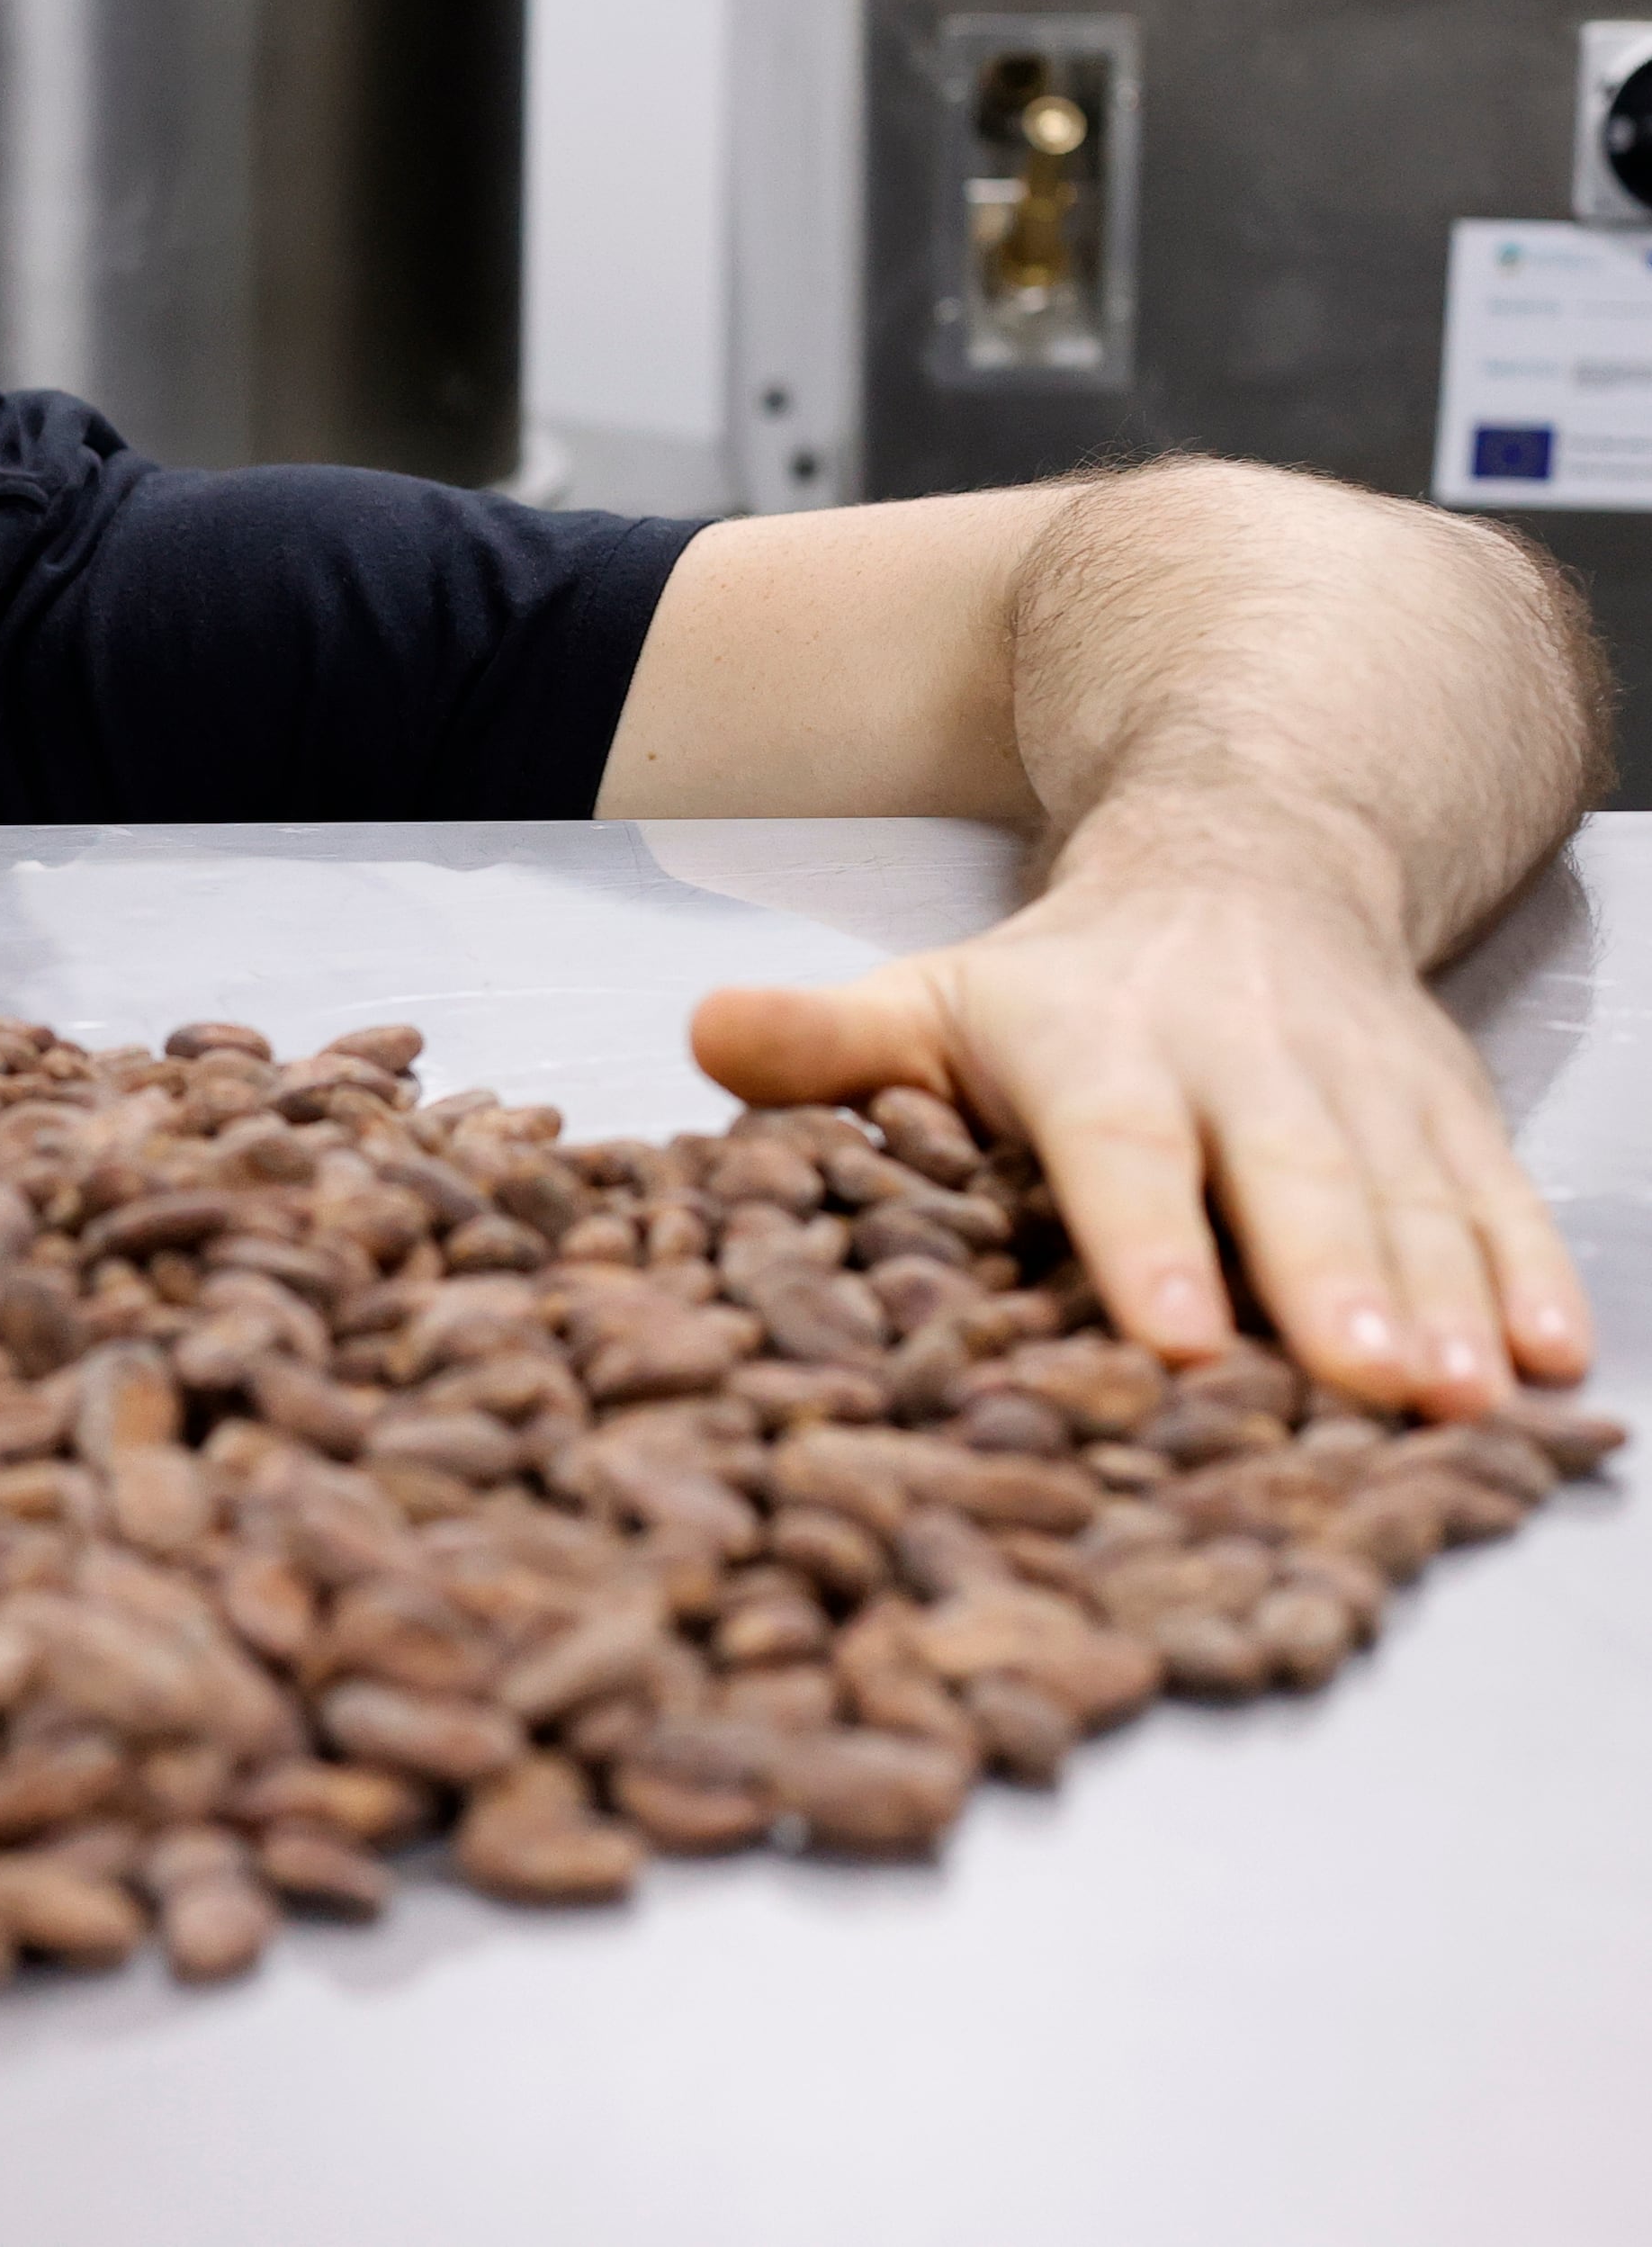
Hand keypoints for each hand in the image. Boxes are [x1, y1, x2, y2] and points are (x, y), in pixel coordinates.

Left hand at [687, 871, 1587, 1417]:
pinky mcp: (1446, 1108)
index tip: (1171, 1326)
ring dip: (1445, 1298)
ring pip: (1408, 1197)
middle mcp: (1244, 1060)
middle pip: (1291, 1178)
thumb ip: (827, 1042)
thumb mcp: (934, 994)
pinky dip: (1534, 1271)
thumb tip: (702, 1030)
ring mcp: (1359, 1084)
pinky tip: (1556, 1358)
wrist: (1246, 863)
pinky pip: (1496, 1192)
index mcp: (1101, 1043)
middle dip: (1330, 1282)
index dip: (1149, 1235)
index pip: (1123, 1146)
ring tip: (1463, 1397)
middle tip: (1366, 1379)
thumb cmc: (1067, 982)